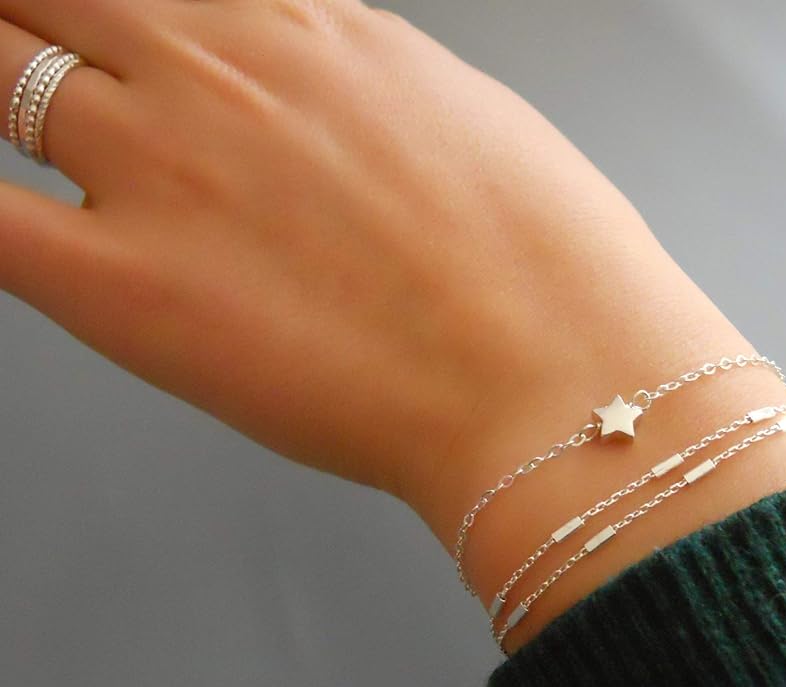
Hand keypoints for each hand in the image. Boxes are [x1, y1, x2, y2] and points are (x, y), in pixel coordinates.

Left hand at [2, 2, 669, 533]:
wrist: (555, 376)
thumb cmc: (545, 265)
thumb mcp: (458, 119)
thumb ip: (357, 91)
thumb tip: (318, 103)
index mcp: (306, 25)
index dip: (102, 2)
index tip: (89, 19)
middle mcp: (217, 69)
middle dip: (23, 18)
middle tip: (20, 48)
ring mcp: (159, 170)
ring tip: (2, 109)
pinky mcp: (130, 291)